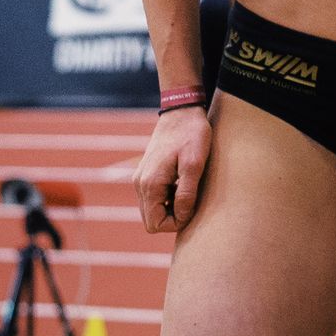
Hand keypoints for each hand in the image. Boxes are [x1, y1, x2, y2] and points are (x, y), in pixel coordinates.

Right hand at [133, 107, 211, 232]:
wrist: (181, 111)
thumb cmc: (191, 135)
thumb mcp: (194, 164)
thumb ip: (187, 193)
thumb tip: (182, 217)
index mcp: (150, 184)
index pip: (155, 224)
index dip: (176, 223)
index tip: (194, 209)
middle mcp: (140, 184)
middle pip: (151, 220)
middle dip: (173, 218)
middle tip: (193, 201)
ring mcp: (141, 178)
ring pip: (152, 210)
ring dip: (170, 208)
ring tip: (189, 191)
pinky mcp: (146, 173)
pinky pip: (153, 197)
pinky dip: (167, 198)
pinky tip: (183, 184)